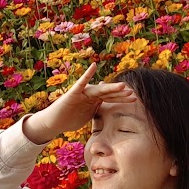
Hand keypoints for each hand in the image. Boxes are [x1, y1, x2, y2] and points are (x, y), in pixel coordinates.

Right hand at [23, 65, 138, 144]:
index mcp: (95, 101)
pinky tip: (94, 66)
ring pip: (99, 90)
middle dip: (120, 94)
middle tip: (133, 94)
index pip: (111, 99)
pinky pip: (81, 83)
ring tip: (123, 86)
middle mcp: (90, 94)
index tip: (134, 99)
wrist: (54, 123)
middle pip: (108, 93)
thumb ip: (98, 111)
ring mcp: (82, 93)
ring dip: (111, 88)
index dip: (122, 99)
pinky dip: (87, 75)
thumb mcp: (89, 116)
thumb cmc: (70, 119)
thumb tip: (109, 114)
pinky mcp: (73, 93)